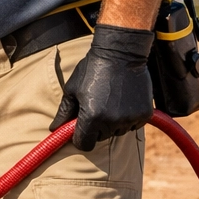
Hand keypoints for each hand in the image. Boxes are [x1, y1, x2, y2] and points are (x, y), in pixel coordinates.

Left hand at [50, 24, 155, 151]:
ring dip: (112, 123)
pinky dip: (127, 118)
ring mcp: (130, 118)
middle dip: (95, 128)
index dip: (79, 138)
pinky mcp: (144, 114)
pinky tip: (123, 101)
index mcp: (91, 117)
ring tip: (109, 101)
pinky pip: (133, 125)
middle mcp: (112, 121)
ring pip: (117, 132)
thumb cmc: (91, 70)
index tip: (78, 129)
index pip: (83, 144)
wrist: (120, 53)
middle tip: (95, 107)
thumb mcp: (72, 90)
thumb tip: (53, 130)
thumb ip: (64, 113)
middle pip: (100, 138)